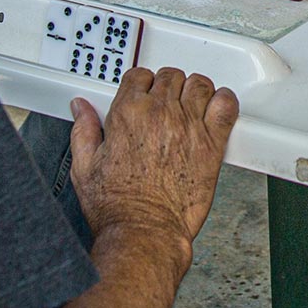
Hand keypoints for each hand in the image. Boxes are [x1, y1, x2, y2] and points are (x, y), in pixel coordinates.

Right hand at [69, 67, 237, 243]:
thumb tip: (81, 108)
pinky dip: (224, 101)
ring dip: (194, 90)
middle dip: (167, 86)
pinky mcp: (211, 144)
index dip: (142, 84)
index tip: (144, 94)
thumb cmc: (116, 207)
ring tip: (190, 104)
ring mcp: (188, 126)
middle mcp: (160, 113)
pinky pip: (225, 106)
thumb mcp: (85, 166)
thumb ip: (84, 130)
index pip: (139, 75)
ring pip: (199, 84)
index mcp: (128, 113)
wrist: (143, 231)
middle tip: (166, 103)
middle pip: (170, 76)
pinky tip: (216, 108)